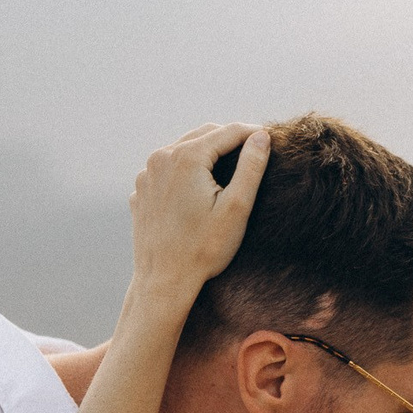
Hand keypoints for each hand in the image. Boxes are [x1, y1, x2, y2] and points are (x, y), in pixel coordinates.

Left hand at [127, 122, 270, 297]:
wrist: (163, 281)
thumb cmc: (203, 249)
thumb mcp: (236, 208)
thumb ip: (251, 167)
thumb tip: (261, 136)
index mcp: (186, 158)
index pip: (227, 132)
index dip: (252, 133)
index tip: (271, 138)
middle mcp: (161, 158)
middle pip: (203, 135)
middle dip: (229, 139)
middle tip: (253, 148)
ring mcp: (147, 174)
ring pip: (183, 150)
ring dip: (206, 152)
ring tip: (229, 163)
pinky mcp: (141, 190)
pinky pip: (167, 170)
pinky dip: (185, 170)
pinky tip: (199, 186)